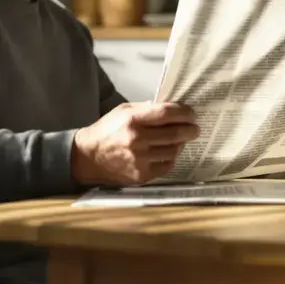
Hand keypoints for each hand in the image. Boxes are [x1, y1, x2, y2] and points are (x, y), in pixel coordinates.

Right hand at [71, 102, 198, 185]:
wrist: (88, 157)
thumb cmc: (108, 130)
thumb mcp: (124, 111)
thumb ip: (147, 109)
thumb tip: (173, 108)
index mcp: (132, 119)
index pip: (167, 113)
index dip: (184, 113)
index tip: (192, 113)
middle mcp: (137, 140)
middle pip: (175, 133)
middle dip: (190, 129)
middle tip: (195, 128)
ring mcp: (140, 160)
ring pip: (173, 150)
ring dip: (181, 144)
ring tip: (180, 139)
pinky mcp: (141, 175)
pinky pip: (166, 166)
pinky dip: (170, 158)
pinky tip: (168, 152)